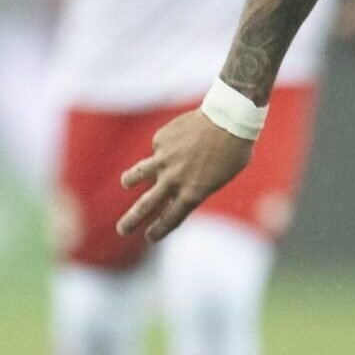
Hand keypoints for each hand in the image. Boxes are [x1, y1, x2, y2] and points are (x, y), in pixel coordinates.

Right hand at [117, 109, 253, 241]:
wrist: (228, 118)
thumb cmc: (233, 150)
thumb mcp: (219, 178)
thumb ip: (196, 186)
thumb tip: (176, 187)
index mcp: (192, 193)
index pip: (170, 218)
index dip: (159, 230)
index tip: (150, 236)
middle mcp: (174, 179)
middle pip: (146, 206)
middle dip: (131, 220)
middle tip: (121, 230)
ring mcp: (164, 159)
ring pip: (138, 174)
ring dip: (130, 180)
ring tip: (126, 183)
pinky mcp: (160, 140)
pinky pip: (160, 147)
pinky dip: (168, 145)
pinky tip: (183, 136)